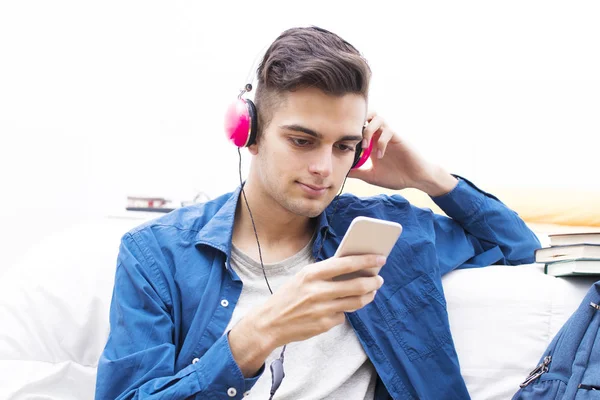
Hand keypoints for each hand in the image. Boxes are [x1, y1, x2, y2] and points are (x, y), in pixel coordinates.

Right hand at [228, 254, 384, 376]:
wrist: (270, 322)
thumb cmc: (289, 296)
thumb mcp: (303, 277)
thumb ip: (325, 273)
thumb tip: (354, 268)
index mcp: (312, 273)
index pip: (346, 263)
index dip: (366, 260)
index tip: (380, 258)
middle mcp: (318, 290)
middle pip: (357, 285)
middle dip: (373, 281)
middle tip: (379, 279)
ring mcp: (322, 309)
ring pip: (356, 302)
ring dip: (368, 296)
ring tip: (371, 291)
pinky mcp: (324, 324)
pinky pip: (343, 315)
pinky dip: (345, 310)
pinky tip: (341, 307)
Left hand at [349, 111, 457, 196]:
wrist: (416, 178)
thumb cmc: (396, 176)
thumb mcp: (371, 176)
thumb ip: (357, 172)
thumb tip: (341, 171)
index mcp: (371, 142)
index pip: (358, 127)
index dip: (349, 131)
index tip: (341, 144)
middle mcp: (379, 135)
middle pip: (368, 115)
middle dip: (358, 122)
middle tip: (353, 140)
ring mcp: (389, 135)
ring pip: (377, 119)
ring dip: (368, 130)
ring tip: (365, 147)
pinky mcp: (399, 138)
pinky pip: (388, 131)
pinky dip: (381, 142)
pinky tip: (379, 156)